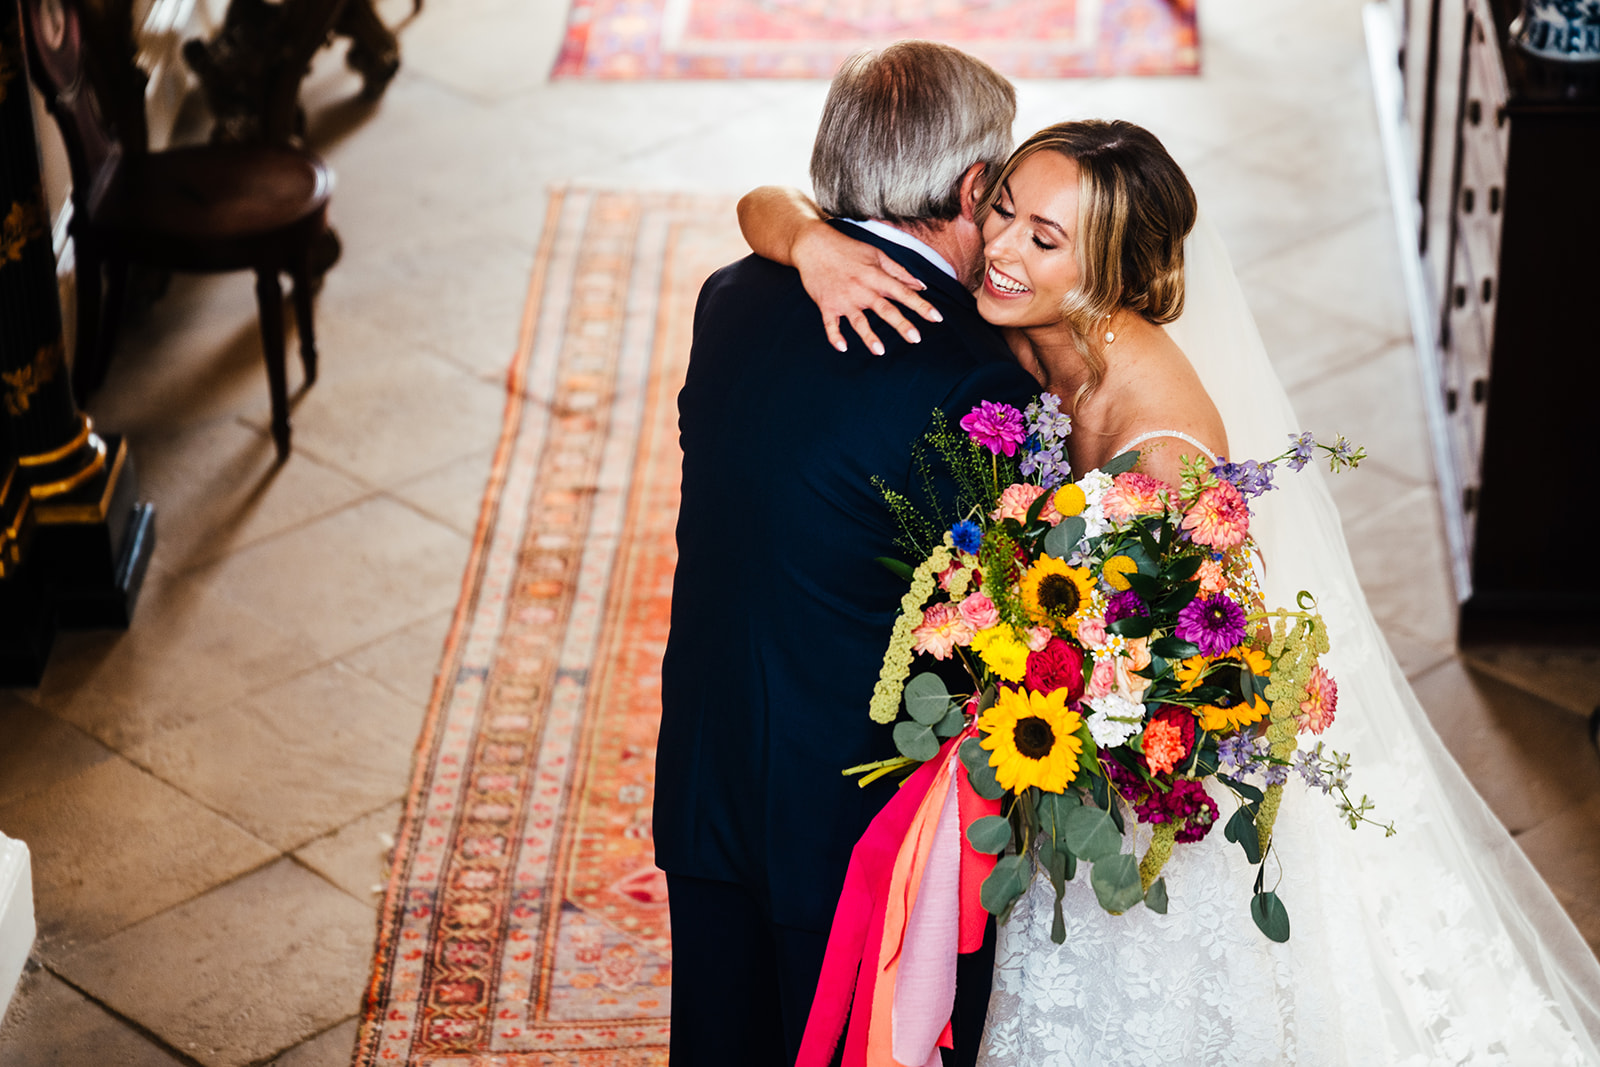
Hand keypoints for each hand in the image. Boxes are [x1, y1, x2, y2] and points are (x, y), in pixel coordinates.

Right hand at [792, 221, 943, 353]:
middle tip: (915, 338)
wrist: (813, 245)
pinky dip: (835, 336)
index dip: (921, 306)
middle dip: (901, 324)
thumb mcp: (877, 255)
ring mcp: (843, 299)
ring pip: (858, 321)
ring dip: (869, 336)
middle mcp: (862, 289)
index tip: (937, 318)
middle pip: (885, 309)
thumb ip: (899, 272)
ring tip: (880, 351)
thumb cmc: (848, 249)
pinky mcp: (826, 305)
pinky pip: (830, 324)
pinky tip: (842, 348)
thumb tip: (921, 286)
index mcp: (876, 276)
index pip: (903, 293)